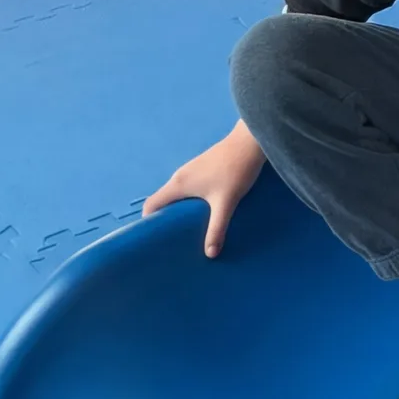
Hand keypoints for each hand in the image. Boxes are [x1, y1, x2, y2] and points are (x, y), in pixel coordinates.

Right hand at [143, 119, 265, 257]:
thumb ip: (217, 228)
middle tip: (176, 240)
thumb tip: (210, 254)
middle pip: (164, 201)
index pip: (152, 204)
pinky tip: (204, 213)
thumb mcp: (226, 203)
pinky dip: (190, 203)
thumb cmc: (235, 172)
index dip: (149, 222)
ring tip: (190, 231)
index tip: (156, 239)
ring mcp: (190, 171)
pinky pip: (188, 190)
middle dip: (166, 220)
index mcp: (178, 184)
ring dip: (180, 212)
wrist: (249, 143)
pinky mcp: (202, 169)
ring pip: (177, 196)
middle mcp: (179, 177)